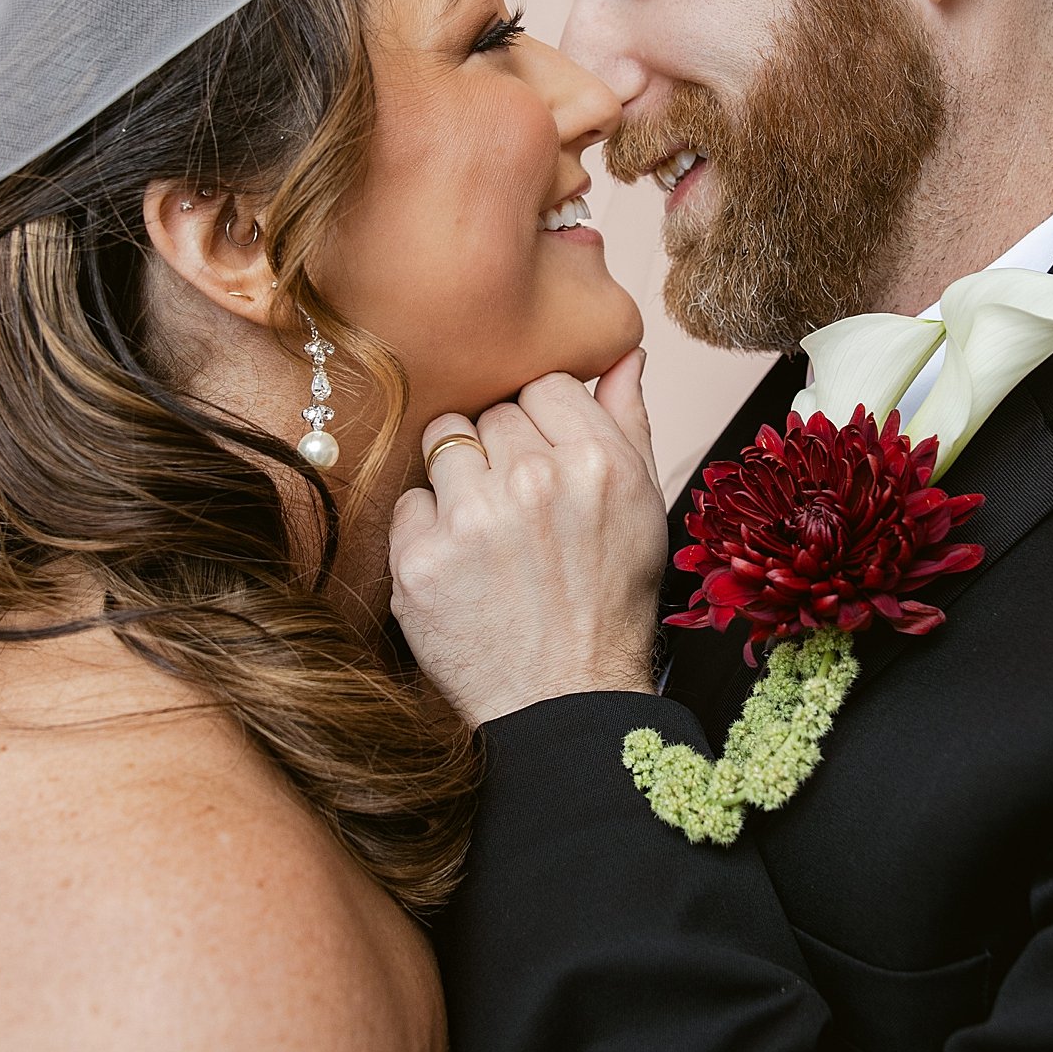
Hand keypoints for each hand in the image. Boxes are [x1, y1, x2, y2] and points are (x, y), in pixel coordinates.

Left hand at [390, 351, 667, 726]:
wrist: (564, 699)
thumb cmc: (608, 602)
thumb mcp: (643, 508)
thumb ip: (630, 421)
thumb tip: (624, 352)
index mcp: (596, 462)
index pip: (545, 384)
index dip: (543, 422)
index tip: (547, 461)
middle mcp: (534, 481)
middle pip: (492, 412)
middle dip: (502, 451)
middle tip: (521, 509)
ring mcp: (472, 520)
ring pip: (444, 441)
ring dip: (460, 478)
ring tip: (488, 530)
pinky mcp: (420, 560)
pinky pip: (409, 501)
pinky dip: (428, 528)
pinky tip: (462, 565)